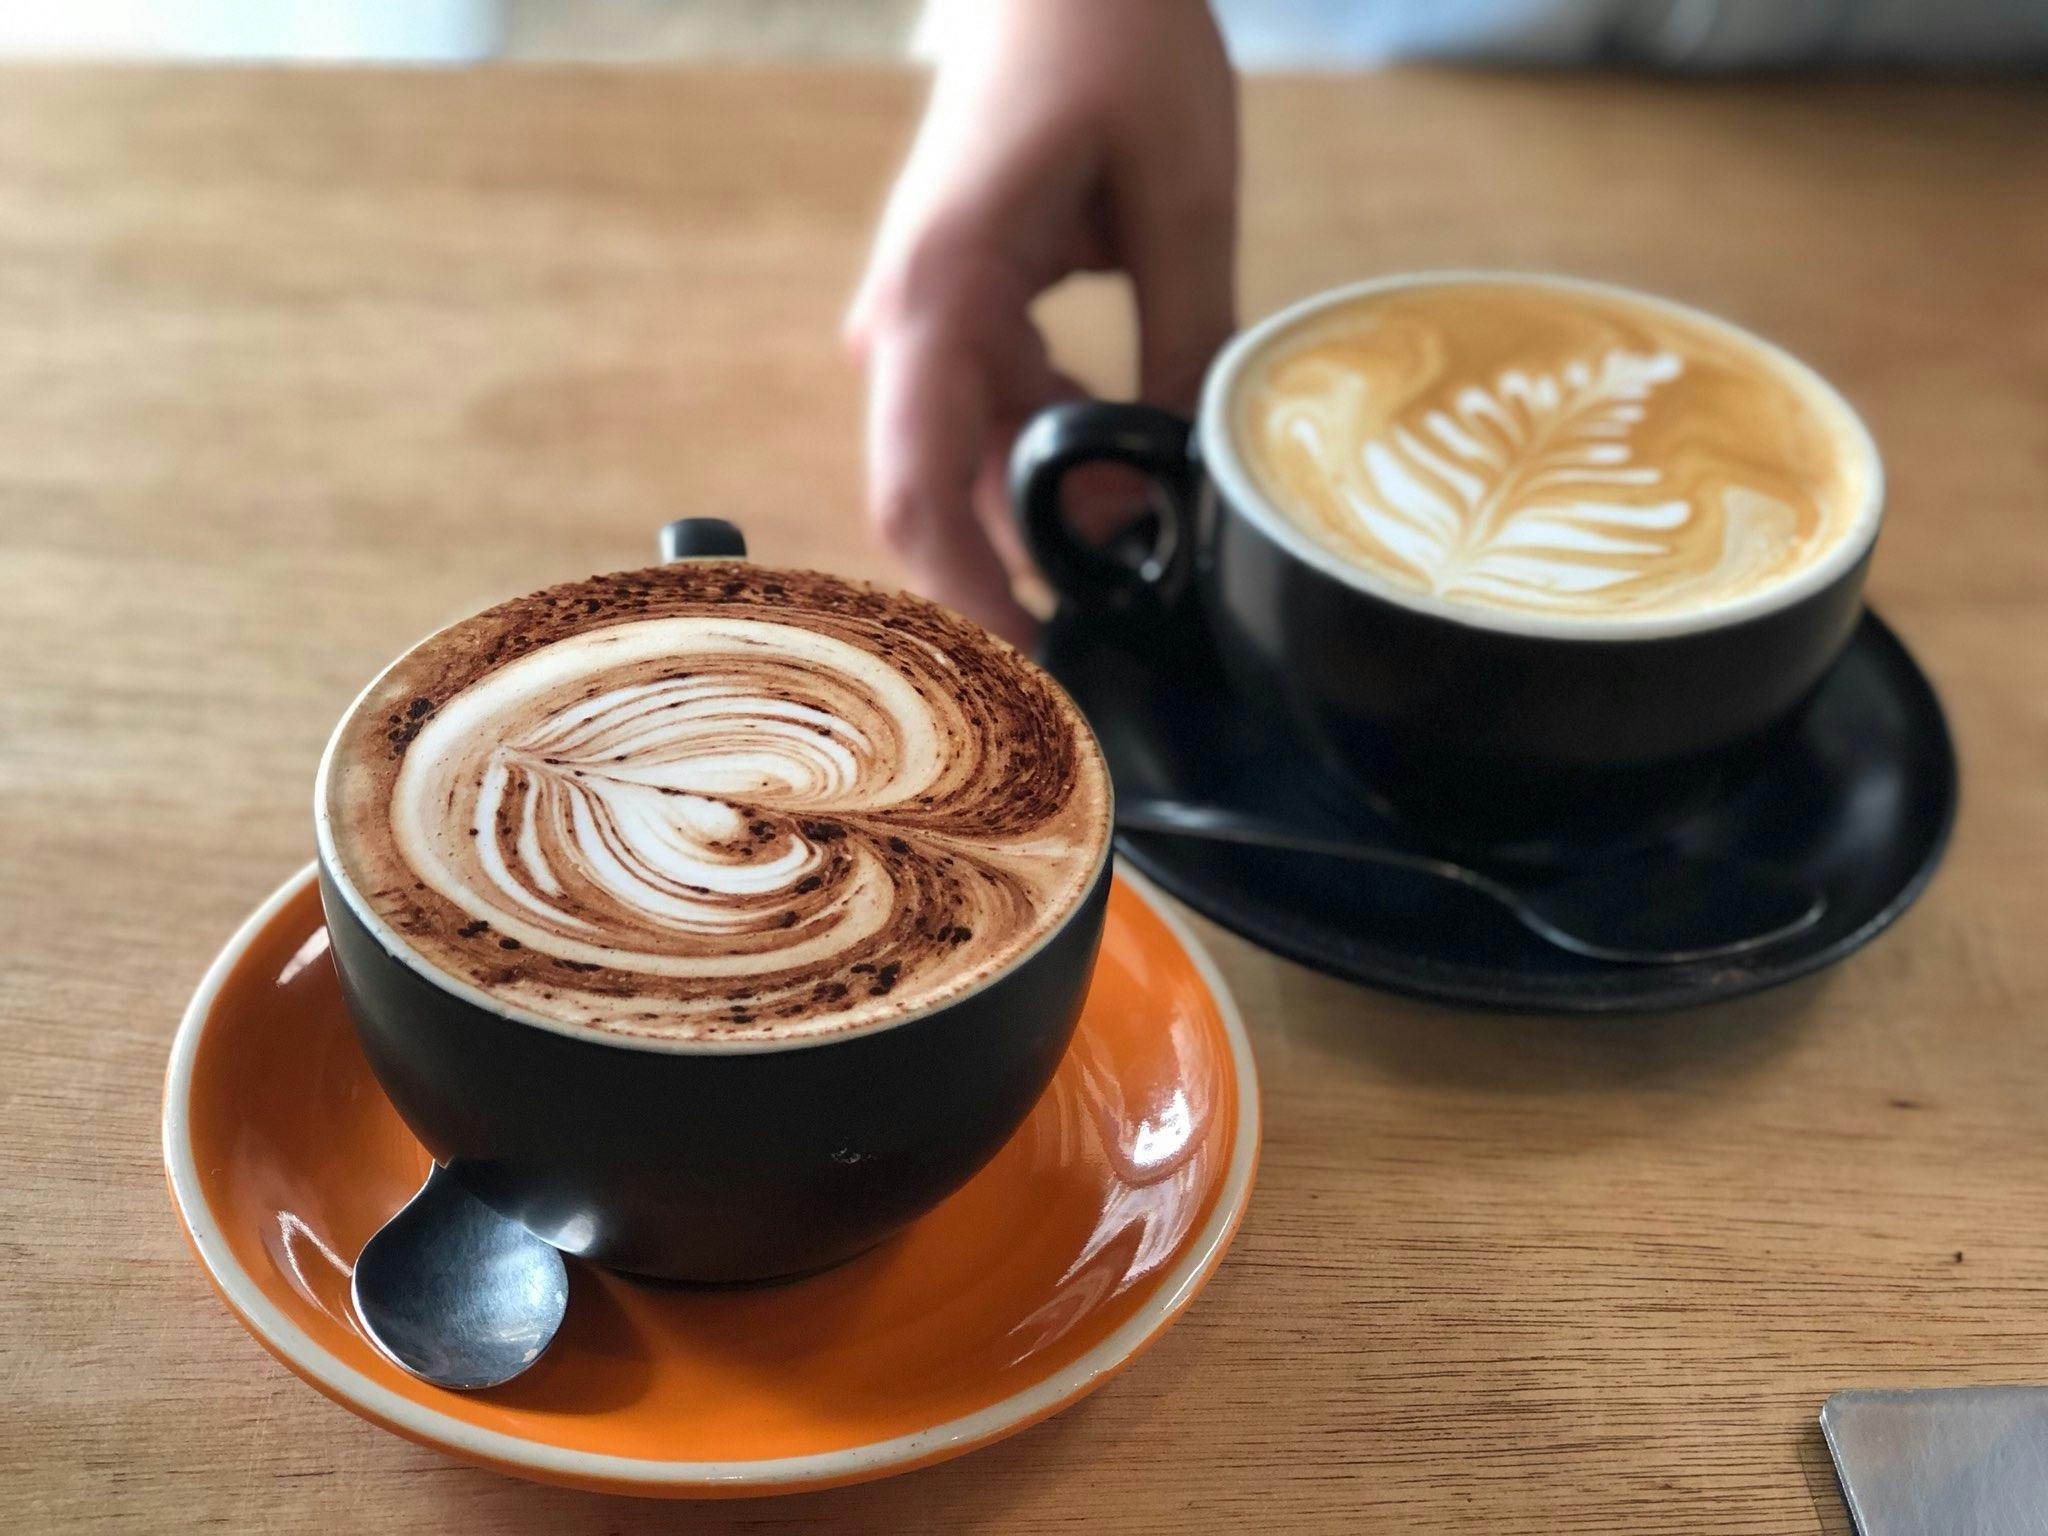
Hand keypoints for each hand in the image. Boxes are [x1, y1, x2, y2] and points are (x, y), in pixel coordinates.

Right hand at [845, 0, 1237, 644]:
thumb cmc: (1110, 34)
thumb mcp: (1182, 189)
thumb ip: (1184, 338)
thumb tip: (1187, 488)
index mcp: (940, 289)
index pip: (916, 482)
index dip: (962, 595)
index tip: (1027, 675)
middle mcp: (911, 321)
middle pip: (936, 496)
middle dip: (1017, 576)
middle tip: (1115, 645)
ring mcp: (931, 321)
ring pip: (973, 467)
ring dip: (1050, 521)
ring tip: (1146, 568)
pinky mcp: (966, 316)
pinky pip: (999, 421)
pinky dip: (1057, 464)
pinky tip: (1135, 479)